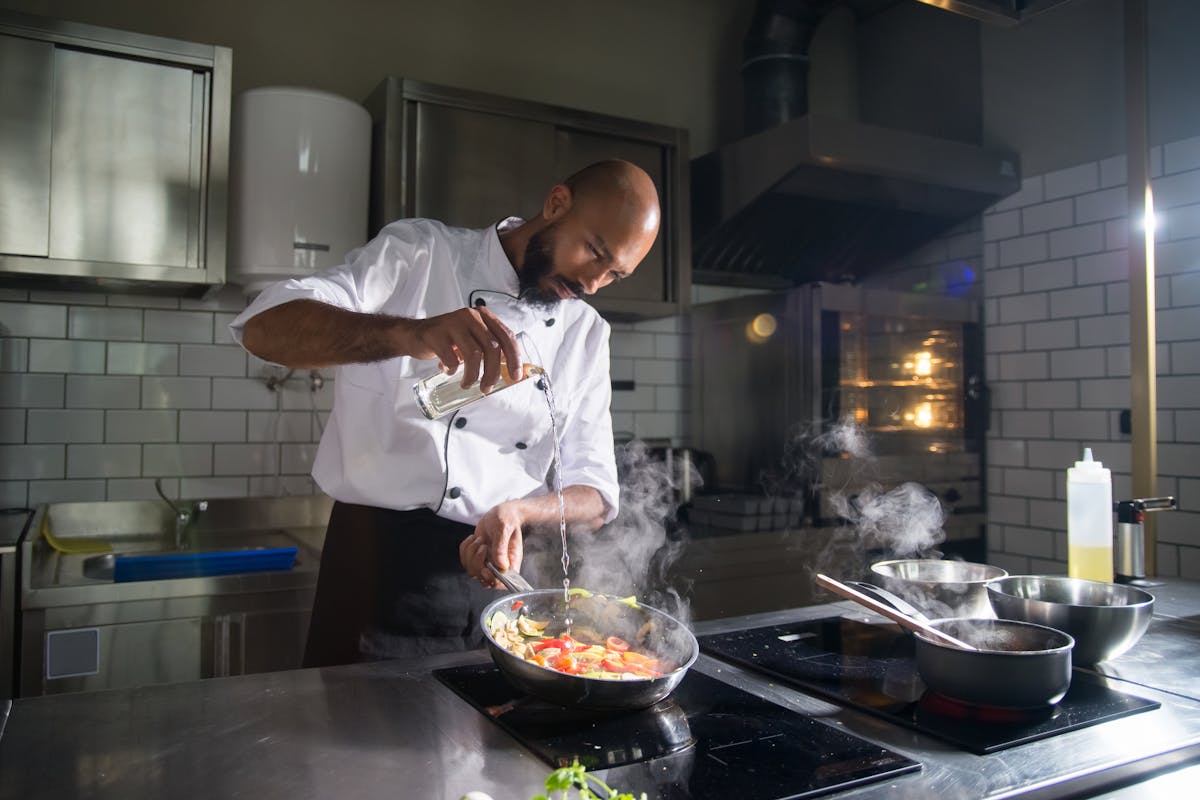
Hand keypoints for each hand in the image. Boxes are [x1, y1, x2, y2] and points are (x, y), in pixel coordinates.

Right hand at [404, 306, 520, 392]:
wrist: (413, 335)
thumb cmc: (447, 341)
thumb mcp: (471, 340)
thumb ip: (488, 350)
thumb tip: (509, 374)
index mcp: (483, 317)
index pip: (506, 336)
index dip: (514, 357)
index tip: (515, 376)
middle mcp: (470, 316)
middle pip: (491, 347)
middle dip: (493, 373)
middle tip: (486, 388)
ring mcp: (452, 323)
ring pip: (473, 354)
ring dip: (472, 375)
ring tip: (466, 384)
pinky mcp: (436, 334)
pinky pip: (451, 358)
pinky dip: (452, 370)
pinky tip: (448, 370)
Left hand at [460, 501, 524, 588]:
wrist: (500, 513)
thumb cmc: (507, 519)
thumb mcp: (504, 529)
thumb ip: (501, 547)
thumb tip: (501, 565)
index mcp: (511, 562)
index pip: (503, 582)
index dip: (492, 580)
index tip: (486, 569)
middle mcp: (499, 565)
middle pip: (483, 578)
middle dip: (477, 562)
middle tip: (483, 546)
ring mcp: (487, 562)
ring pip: (472, 570)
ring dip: (471, 553)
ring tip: (480, 540)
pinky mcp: (477, 556)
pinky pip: (464, 560)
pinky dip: (465, 548)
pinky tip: (474, 538)